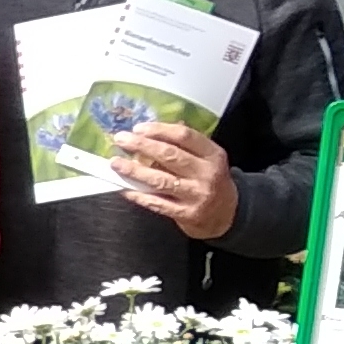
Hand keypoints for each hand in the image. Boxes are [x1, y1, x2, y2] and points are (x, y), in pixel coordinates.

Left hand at [111, 120, 237, 239]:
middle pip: (170, 155)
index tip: (138, 128)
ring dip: (134, 171)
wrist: (227, 215)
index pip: (184, 136)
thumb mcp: (207, 159)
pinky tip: (124, 188)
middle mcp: (206, 174)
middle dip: (142, 146)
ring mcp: (196, 195)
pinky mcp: (186, 214)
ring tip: (116, 163)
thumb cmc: (210, 181)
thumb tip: (151, 132)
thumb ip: (185, 146)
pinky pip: (157, 202)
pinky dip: (138, 194)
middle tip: (121, 140)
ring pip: (160, 180)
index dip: (159, 130)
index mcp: (212, 155)